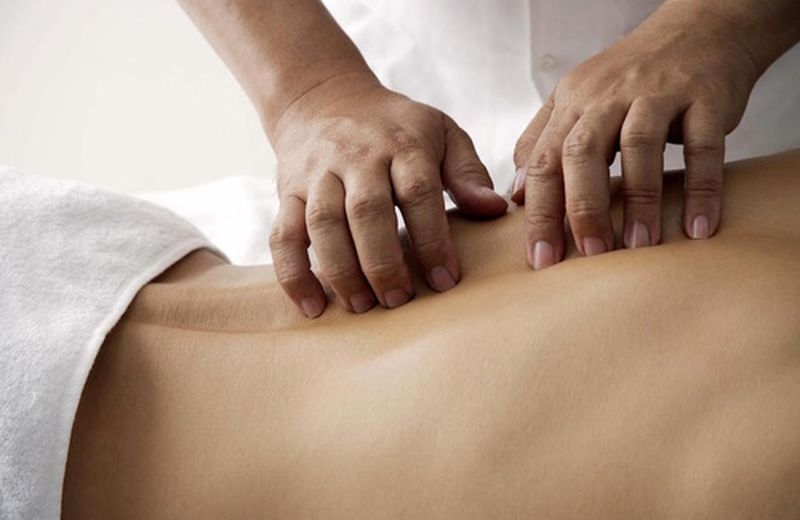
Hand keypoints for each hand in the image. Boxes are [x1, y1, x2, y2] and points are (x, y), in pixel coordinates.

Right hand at [269, 73, 506, 317]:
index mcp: (402, 145)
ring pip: (322, 224)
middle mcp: (356, 158)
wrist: (324, 99)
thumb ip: (467, 170)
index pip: (418, 192)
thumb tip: (494, 209)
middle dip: (383, 261)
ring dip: (341, 270)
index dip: (432, 239)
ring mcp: (317, 175)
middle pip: (367, 211)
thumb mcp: (440, 132)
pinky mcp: (288, 192)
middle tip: (399, 301)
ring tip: (363, 307)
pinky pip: (282, 234)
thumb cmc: (394, 127)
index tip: (446, 280)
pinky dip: (293, 273)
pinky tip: (312, 306)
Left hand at [511, 1, 760, 268]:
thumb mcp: (576, 101)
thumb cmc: (630, 79)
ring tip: (638, 248)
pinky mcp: (705, 96)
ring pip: (638, 146)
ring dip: (638, 201)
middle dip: (581, 208)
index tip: (539, 259)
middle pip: (582, 152)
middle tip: (590, 254)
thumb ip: (541, 143)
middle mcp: (608, 95)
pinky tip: (697, 228)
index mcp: (572, 102)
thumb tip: (516, 195)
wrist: (700, 30)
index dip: (538, 213)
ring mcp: (657, 93)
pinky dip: (700, 188)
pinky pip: (702, 146)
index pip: (542, 161)